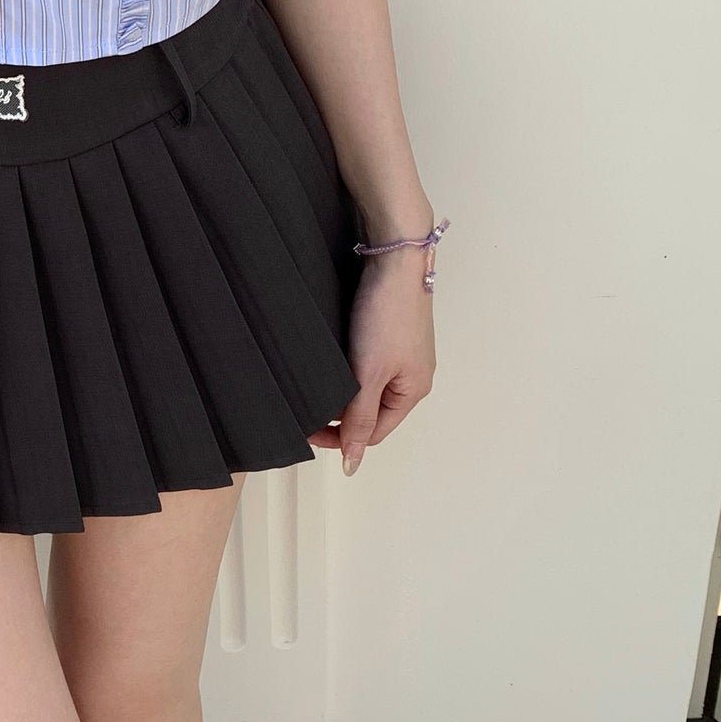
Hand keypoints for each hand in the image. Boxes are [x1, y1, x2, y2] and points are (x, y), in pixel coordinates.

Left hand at [308, 248, 435, 475]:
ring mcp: (401, 353)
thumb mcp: (369, 373)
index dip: (339, 438)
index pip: (373, 433)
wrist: (393, 259)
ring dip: (341, 391)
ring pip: (366, 387)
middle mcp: (411, 375)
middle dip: (339, 414)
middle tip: (306, 408)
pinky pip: (366, 364)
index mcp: (414, 391)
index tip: (307, 430)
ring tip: (315, 383)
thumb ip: (360, 419)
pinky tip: (328, 360)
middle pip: (371, 412)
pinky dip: (346, 369)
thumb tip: (354, 463)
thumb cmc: (387, 314)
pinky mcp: (388, 333)